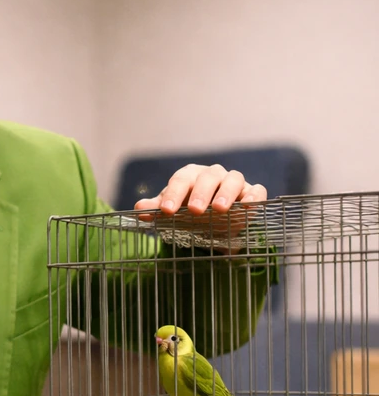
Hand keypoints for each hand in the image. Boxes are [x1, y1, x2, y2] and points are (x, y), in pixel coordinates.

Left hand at [133, 164, 266, 216]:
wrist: (212, 220)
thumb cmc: (187, 211)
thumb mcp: (171, 211)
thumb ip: (155, 209)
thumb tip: (138, 209)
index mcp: (190, 176)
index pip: (180, 180)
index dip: (173, 194)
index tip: (166, 210)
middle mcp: (212, 174)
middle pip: (207, 177)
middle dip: (200, 193)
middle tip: (194, 211)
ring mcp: (233, 182)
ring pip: (234, 179)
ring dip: (227, 192)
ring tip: (220, 209)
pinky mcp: (252, 192)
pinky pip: (256, 190)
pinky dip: (253, 197)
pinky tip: (247, 207)